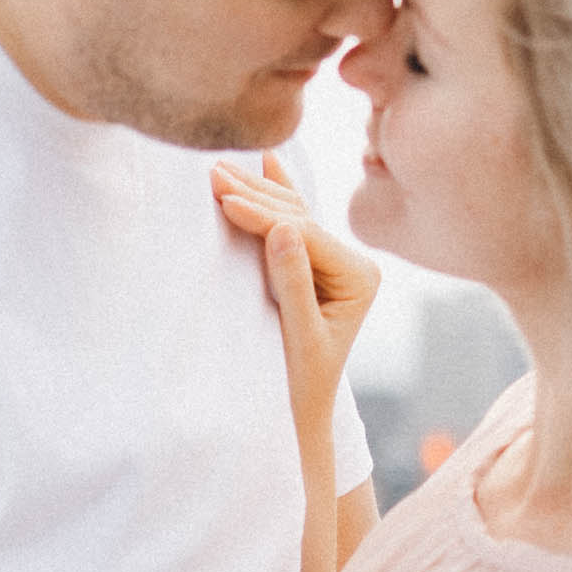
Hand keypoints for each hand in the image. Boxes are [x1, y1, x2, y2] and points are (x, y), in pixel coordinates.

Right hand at [212, 154, 379, 439]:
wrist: (299, 409)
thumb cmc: (300, 384)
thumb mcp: (299, 337)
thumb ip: (293, 284)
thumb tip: (282, 229)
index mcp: (360, 277)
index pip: (307, 236)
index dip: (265, 216)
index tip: (225, 200)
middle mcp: (353, 262)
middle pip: (300, 218)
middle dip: (255, 196)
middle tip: (212, 173)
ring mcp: (334, 259)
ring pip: (291, 214)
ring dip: (254, 191)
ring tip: (217, 168)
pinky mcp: (314, 261)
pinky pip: (289, 220)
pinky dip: (272, 193)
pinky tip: (265, 161)